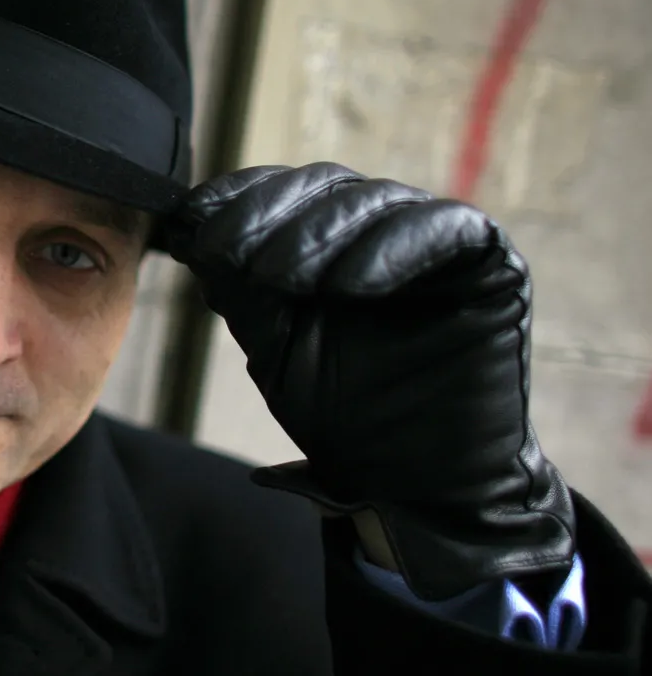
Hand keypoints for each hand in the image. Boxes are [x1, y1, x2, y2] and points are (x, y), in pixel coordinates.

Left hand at [164, 163, 575, 600]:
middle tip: (223, 248)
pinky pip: (444, 228)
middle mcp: (384, 230)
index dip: (237, 197)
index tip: (190, 220)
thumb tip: (185, 229)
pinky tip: (346, 283)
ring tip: (274, 274)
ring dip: (317, 232)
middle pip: (324, 188)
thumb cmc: (343, 415)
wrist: (413, 487)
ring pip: (375, 202)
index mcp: (333, 241)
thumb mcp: (273, 342)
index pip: (284, 192)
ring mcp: (438, 241)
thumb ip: (238, 287)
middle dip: (266, 214)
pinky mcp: (489, 262)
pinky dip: (391, 248)